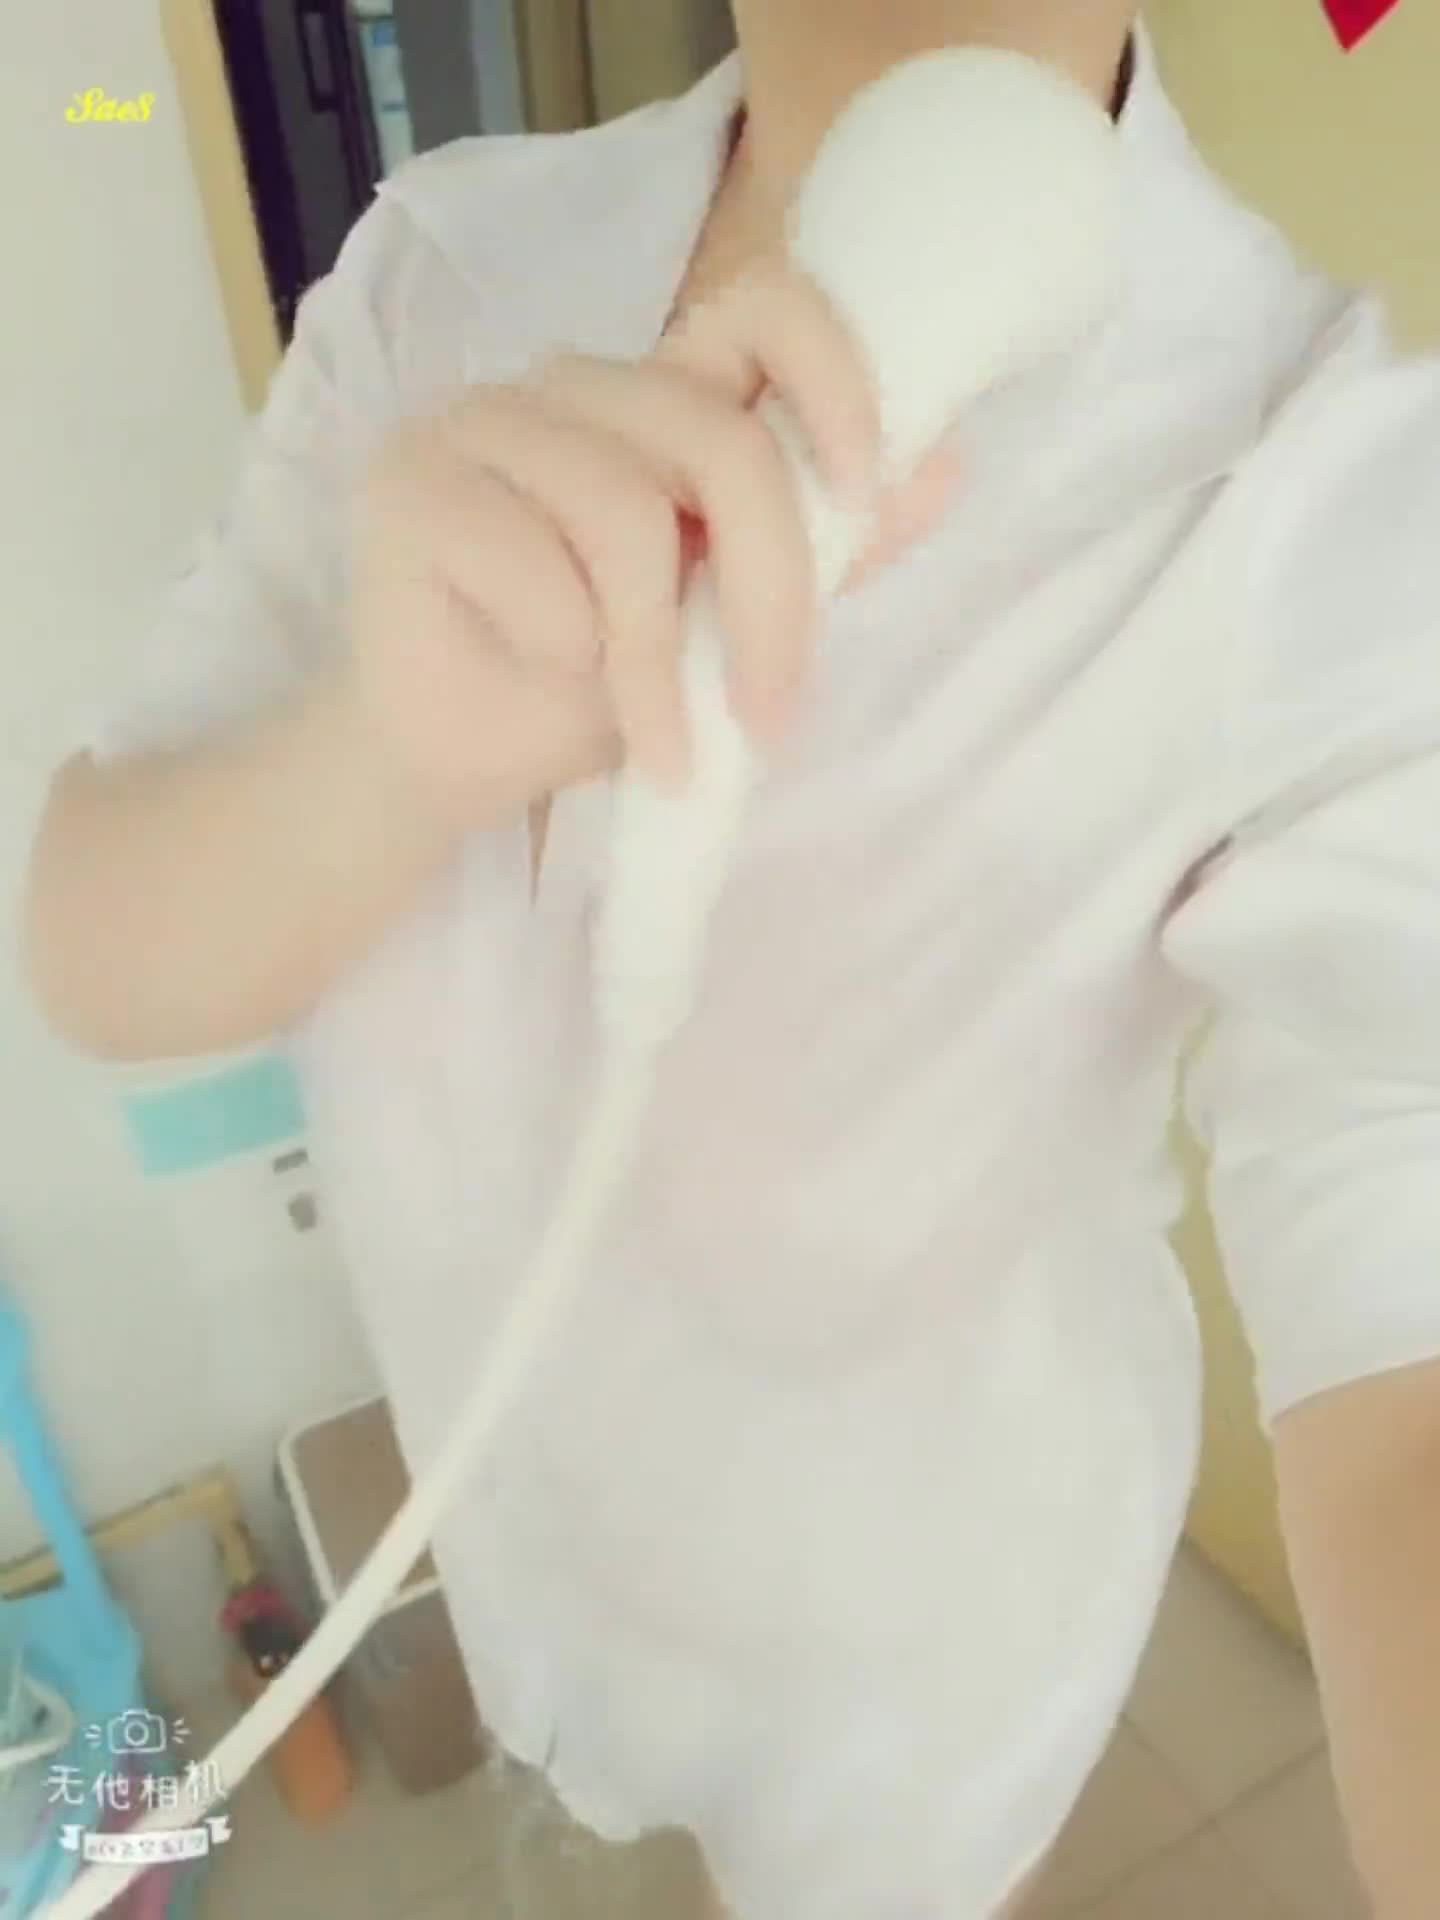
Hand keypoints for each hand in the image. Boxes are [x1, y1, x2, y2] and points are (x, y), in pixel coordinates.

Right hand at [345, 256, 960, 827]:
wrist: (456, 761)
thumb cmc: (590, 691)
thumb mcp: (730, 630)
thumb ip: (822, 553)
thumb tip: (945, 469)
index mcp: (661, 401)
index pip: (765, 308)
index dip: (836, 379)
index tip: (864, 496)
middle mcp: (576, 386)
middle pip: (717, 441)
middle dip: (767, 597)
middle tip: (768, 717)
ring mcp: (484, 420)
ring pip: (627, 512)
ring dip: (656, 658)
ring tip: (661, 746)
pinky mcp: (411, 480)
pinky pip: (532, 561)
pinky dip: (564, 648)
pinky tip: (546, 680)